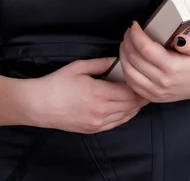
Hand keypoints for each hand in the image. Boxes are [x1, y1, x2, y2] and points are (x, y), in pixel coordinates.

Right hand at [28, 57, 149, 133]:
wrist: (39, 105)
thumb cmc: (57, 83)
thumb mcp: (79, 66)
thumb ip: (101, 63)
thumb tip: (117, 60)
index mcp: (99, 93)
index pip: (129, 91)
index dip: (140, 85)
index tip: (145, 76)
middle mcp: (101, 111)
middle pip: (131, 105)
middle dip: (142, 96)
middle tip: (150, 85)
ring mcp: (98, 123)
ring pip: (126, 116)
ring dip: (136, 107)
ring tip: (143, 96)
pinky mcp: (93, 129)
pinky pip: (116, 123)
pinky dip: (126, 115)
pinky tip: (129, 108)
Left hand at [119, 21, 189, 101]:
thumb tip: (179, 38)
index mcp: (173, 68)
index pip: (146, 49)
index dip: (136, 35)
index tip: (134, 25)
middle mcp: (163, 82)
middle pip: (134, 59)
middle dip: (128, 41)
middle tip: (129, 31)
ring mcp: (157, 92)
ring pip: (129, 72)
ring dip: (123, 55)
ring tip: (126, 42)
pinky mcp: (154, 97)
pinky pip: (132, 84)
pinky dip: (126, 69)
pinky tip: (128, 58)